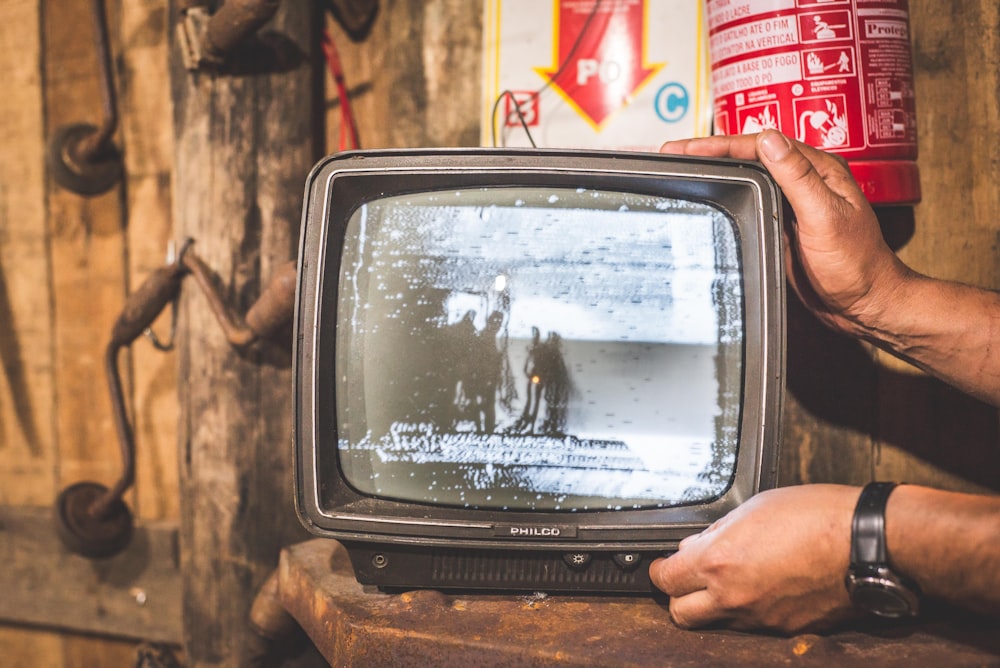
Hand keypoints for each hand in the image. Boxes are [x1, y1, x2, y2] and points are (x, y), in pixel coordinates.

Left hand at [648, 485, 860, 633]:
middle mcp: (734, 597)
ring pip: (716, 623)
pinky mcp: (785, 630)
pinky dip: (748, 611)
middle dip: (679, 595)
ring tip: (729, 580)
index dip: (660, 570)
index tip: (664, 563)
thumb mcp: (753, 508)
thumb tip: (695, 546)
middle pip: (681, 614)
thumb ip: (717, 532)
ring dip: (713, 606)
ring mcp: (760, 619)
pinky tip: (763, 588)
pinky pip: (752, 626)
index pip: (665, 579)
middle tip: (689, 577)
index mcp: (718, 562)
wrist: (867, 544)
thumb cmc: (816, 517)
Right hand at [659, 131, 910, 339]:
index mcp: (819, 170)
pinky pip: (752, 201)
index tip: (686, 147)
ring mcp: (794, 203)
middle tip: (673, 152)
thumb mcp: (825, 217)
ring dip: (716, 170)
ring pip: (748, 177)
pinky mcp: (785, 225)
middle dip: (710, 151)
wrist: (867, 304)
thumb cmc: (858, 265)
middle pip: (749, 156)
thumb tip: (769, 140)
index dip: (719, 144)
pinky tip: (711, 195)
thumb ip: (798, 177)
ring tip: (683, 167)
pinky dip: (727, 194)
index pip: (760, 145)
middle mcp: (806, 181)